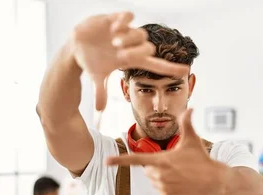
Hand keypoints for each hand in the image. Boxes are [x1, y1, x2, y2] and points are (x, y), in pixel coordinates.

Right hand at [71, 12, 189, 110]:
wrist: (77, 44)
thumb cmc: (91, 61)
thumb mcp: (96, 76)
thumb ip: (100, 92)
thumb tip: (99, 110)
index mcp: (131, 59)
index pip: (155, 65)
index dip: (170, 68)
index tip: (185, 71)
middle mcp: (132, 46)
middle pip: (149, 48)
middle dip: (136, 50)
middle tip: (119, 51)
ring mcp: (125, 32)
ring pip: (140, 34)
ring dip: (129, 38)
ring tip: (114, 41)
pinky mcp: (116, 19)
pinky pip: (128, 17)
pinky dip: (124, 22)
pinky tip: (113, 28)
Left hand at [106, 108, 230, 194]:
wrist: (214, 180)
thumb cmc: (201, 158)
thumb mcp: (192, 140)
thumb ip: (187, 123)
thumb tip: (190, 107)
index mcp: (161, 160)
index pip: (136, 160)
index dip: (120, 160)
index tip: (106, 161)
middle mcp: (159, 175)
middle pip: (147, 171)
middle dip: (157, 168)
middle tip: (175, 166)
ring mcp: (163, 188)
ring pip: (153, 182)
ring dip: (162, 179)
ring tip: (179, 175)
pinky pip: (160, 193)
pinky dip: (168, 189)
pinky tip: (180, 185)